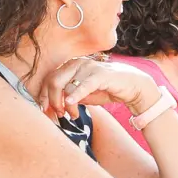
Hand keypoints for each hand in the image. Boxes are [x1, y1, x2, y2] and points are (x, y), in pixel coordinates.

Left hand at [39, 57, 157, 121]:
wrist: (133, 86)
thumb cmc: (107, 89)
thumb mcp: (84, 95)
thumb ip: (69, 97)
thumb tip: (53, 107)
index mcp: (71, 65)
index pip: (50, 79)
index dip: (44, 95)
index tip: (45, 110)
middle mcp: (77, 63)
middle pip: (53, 81)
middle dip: (52, 100)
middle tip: (58, 114)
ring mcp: (89, 67)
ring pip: (66, 86)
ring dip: (66, 104)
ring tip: (73, 114)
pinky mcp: (100, 74)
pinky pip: (83, 86)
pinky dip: (75, 95)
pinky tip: (70, 104)